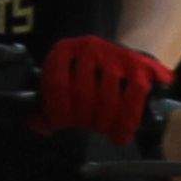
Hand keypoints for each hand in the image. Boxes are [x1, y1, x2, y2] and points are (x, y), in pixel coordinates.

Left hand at [32, 36, 172, 141]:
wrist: (122, 65)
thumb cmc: (88, 83)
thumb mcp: (63, 88)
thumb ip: (45, 109)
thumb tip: (39, 126)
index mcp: (64, 50)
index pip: (56, 84)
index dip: (57, 111)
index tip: (60, 125)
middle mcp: (89, 46)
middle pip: (82, 94)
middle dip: (85, 120)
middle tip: (89, 127)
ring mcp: (116, 53)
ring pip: (108, 99)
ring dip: (105, 124)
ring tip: (105, 129)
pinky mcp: (141, 64)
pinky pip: (135, 95)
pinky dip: (127, 121)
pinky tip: (121, 133)